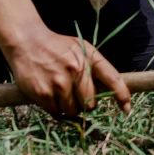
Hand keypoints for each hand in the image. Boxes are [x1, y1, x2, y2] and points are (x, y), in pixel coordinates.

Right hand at [4, 26, 131, 116]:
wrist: (27, 41)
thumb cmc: (57, 46)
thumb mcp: (80, 48)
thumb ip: (94, 66)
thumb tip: (105, 91)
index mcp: (88, 57)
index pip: (112, 78)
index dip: (122, 94)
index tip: (126, 108)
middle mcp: (76, 70)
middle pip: (90, 103)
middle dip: (87, 104)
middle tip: (78, 97)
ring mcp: (59, 82)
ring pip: (73, 110)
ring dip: (70, 108)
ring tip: (62, 95)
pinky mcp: (42, 93)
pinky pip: (56, 112)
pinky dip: (56, 110)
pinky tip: (51, 98)